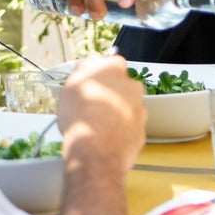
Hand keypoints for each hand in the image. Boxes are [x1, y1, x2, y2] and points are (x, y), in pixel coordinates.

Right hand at [57, 54, 146, 171]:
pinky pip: (129, 125)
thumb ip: (85, 67)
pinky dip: (120, 129)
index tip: (90, 84)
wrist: (95, 153)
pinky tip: (105, 136)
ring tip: (96, 124)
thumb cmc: (81, 118)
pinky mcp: (141, 130)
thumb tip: (92, 60)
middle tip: (90, 106)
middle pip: (120, 85)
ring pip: (124, 105)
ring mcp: (139, 108)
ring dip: (114, 111)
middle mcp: (132, 86)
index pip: (110, 63)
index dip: (98, 74)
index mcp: (115, 69)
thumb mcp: (72, 84)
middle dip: (108, 93)